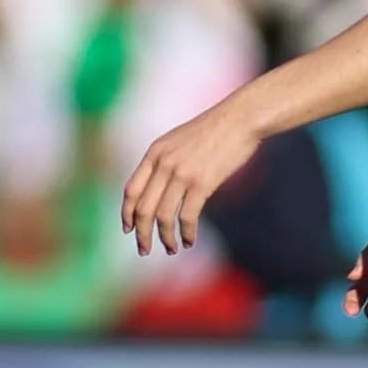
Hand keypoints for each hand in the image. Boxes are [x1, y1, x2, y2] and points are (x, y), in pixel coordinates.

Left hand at [120, 100, 261, 255]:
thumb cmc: (215, 128)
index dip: (126, 214)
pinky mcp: (202, 183)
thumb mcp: (179, 139)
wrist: (241, 117)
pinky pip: (187, 216)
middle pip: (143, 209)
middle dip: (142, 234)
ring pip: (163, 217)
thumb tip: (159, 187)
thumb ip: (165, 160)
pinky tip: (190, 240)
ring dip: (165, 238)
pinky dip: (186, 232)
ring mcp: (182, 174)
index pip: (131, 191)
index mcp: (155, 152)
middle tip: (144, 250)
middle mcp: (164, 164)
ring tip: (171, 248)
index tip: (129, 230)